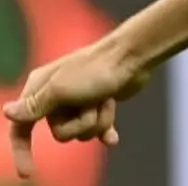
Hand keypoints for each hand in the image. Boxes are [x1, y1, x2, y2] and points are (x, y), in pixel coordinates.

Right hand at [3, 39, 150, 179]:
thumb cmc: (95, 69)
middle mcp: (56, 97)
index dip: (22, 150)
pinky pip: (98, 129)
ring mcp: (78, 101)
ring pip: (81, 132)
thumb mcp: (60, 89)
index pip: (22, 126)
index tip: (28, 172)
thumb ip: (35, 105)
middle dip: (79, 124)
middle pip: (59, 133)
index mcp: (39, 89)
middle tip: (91, 103)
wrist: (133, 56)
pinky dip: (106, 130)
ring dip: (96, 121)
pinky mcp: (98, 104)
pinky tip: (113, 139)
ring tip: (105, 100)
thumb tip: (7, 113)